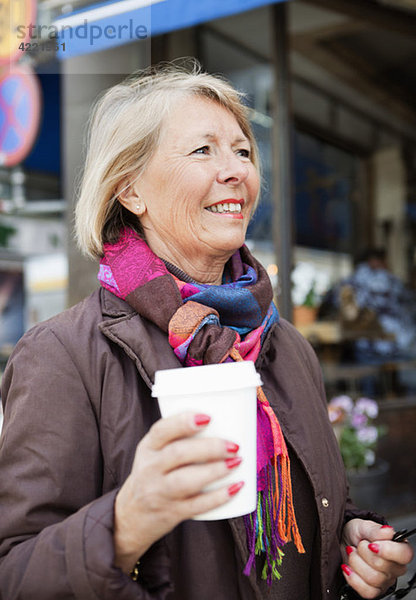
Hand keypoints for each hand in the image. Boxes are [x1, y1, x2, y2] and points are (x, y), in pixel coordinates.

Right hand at [113, 411, 242, 573]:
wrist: (132, 516)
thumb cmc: (154, 474)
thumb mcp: (154, 453)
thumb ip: (179, 438)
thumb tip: (225, 422)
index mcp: (148, 448)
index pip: (161, 430)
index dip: (184, 422)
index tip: (208, 418)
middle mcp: (150, 469)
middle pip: (178, 454)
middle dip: (209, 448)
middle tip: (234, 445)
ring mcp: (159, 493)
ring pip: (186, 481)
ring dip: (215, 470)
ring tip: (236, 462)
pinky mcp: (172, 513)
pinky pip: (197, 505)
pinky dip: (219, 496)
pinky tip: (235, 487)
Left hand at [341, 519, 413, 598]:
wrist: (344, 542)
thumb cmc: (357, 534)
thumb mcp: (363, 526)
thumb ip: (375, 530)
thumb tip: (388, 531)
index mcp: (398, 548)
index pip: (404, 554)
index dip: (388, 551)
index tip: (372, 545)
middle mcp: (395, 566)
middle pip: (384, 567)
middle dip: (364, 552)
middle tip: (360, 544)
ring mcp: (385, 580)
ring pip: (373, 579)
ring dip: (356, 563)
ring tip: (353, 553)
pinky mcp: (374, 590)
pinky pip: (367, 591)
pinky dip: (353, 578)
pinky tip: (349, 567)